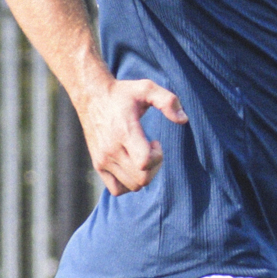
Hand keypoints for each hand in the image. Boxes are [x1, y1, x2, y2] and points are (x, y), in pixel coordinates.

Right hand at [81, 78, 186, 193]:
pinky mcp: (98, 165)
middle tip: (151, 149)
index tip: (156, 142)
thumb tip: (184, 120)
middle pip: (142, 178)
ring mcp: (103, 160)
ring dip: (144, 175)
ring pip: (133, 186)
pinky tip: (132, 166)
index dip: (157, 157)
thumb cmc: (123, 93)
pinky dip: (129, 184)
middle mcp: (111, 150)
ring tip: (141, 156)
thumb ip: (168, 101)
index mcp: (124, 132)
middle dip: (154, 167)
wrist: (92, 96)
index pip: (144, 162)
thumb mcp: (147, 87)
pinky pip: (117, 190)